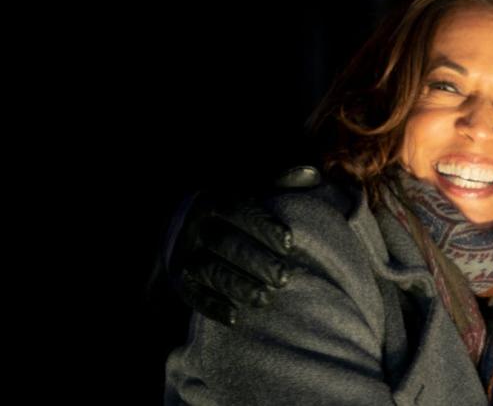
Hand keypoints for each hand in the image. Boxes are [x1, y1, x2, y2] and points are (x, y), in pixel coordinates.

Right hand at [167, 166, 321, 325]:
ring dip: (237, 286)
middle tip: (284, 277)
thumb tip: (313, 174)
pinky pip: (193, 295)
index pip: (239, 211)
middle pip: (226, 243)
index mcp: (214, 200)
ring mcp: (184, 254)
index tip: (288, 243)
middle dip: (255, 261)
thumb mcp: (251, 190)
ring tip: (265, 298)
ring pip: (210, 270)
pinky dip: (212, 307)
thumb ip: (282, 183)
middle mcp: (195, 226)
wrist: (179, 229)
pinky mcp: (179, 280)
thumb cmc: (231, 212)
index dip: (263, 226)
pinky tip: (234, 317)